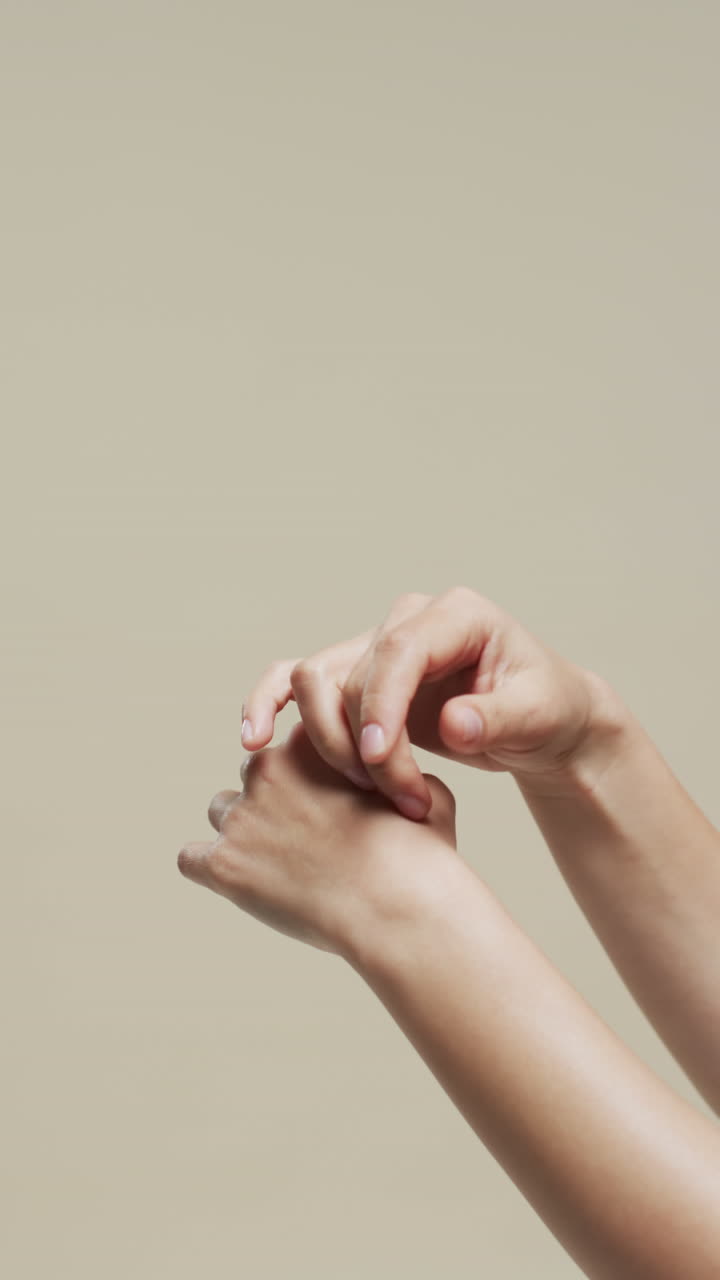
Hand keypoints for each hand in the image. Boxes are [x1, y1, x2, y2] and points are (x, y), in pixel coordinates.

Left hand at [177, 721, 457, 960]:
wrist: (400, 906)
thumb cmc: (421, 854)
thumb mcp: (421, 792)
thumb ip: (392, 775)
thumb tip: (394, 780)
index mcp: (312, 744)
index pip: (289, 747)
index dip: (308, 777)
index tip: (323, 805)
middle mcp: (269, 769)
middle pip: (252, 774)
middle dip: (272, 803)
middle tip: (303, 841)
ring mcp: (243, 816)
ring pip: (221, 813)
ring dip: (242, 834)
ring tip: (277, 867)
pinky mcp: (224, 863)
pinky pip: (191, 859)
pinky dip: (208, 870)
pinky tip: (237, 883)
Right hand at [240, 586, 619, 819]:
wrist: (541, 721)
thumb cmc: (546, 708)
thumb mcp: (539, 714)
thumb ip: (498, 718)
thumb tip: (455, 722)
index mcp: (455, 615)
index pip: (398, 649)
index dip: (381, 703)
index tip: (379, 759)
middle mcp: (407, 622)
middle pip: (350, 672)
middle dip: (363, 743)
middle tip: (398, 799)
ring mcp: (376, 648)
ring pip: (316, 681)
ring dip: (326, 741)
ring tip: (361, 791)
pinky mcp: (357, 679)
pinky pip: (298, 683)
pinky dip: (270, 704)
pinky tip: (254, 739)